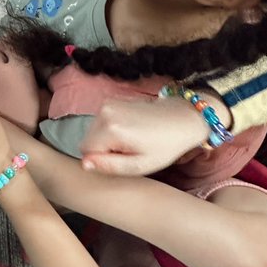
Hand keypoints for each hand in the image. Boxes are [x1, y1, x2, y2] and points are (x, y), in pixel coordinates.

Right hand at [79, 97, 210, 175]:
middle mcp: (104, 111)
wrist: (182, 118)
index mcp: (111, 128)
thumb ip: (109, 166)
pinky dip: (110, 129)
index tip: (122, 159)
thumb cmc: (164, 146)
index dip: (101, 160)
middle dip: (102, 149)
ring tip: (131, 141)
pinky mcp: (111, 100)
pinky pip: (100, 122)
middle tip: (128, 152)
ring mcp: (108, 102)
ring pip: (92, 131)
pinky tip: (130, 130)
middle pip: (87, 139)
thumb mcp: (139, 165)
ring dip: (106, 139)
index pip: (85, 151)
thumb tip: (84, 164)